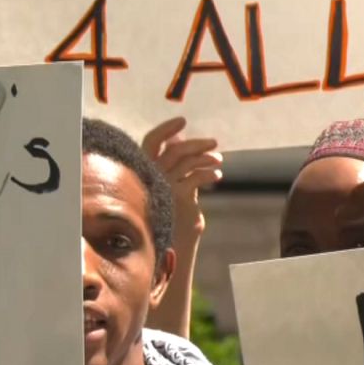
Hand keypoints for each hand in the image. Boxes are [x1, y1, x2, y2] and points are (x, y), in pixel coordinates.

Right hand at [142, 117, 222, 236]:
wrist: (170, 243)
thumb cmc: (170, 213)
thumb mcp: (169, 185)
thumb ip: (173, 166)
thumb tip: (179, 141)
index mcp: (144, 169)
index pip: (151, 141)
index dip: (166, 129)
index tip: (183, 121)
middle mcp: (150, 174)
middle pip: (174, 149)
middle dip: (196, 143)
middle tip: (214, 143)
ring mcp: (163, 184)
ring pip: (187, 160)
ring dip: (206, 158)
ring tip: (218, 161)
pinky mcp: (178, 196)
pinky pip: (196, 176)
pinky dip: (209, 174)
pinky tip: (217, 177)